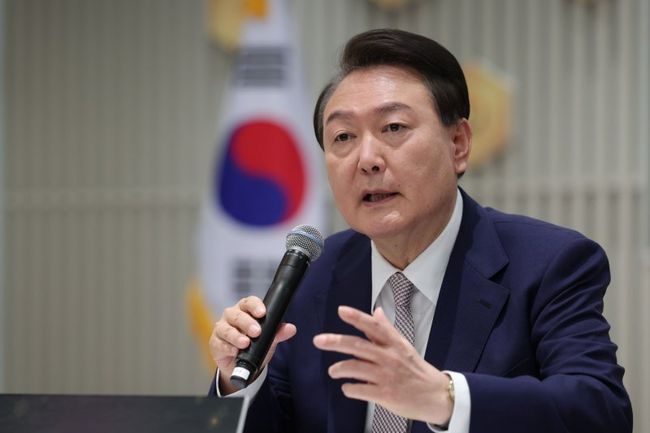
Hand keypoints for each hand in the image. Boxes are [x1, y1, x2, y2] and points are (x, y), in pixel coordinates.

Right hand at [209, 296, 296, 394]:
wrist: (242, 365)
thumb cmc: (255, 344)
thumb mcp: (269, 339)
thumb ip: (278, 332)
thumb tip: (291, 328)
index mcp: (245, 310)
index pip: (249, 302)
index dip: (255, 306)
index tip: (262, 313)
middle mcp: (232, 316)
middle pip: (237, 315)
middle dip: (247, 323)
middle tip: (257, 332)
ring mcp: (222, 329)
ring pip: (226, 329)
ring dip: (236, 336)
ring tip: (245, 343)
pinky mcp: (215, 343)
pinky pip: (219, 343)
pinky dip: (228, 348)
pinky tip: (235, 352)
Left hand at [313, 306, 452, 425]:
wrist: (435, 395)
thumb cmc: (416, 369)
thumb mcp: (403, 346)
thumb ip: (387, 329)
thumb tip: (376, 311)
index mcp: (394, 343)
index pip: (373, 326)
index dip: (357, 317)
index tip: (341, 310)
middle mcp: (389, 357)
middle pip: (358, 346)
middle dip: (336, 342)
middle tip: (318, 340)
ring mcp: (387, 376)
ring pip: (356, 368)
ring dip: (339, 368)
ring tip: (332, 371)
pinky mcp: (385, 395)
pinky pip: (360, 389)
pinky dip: (349, 388)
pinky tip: (346, 388)